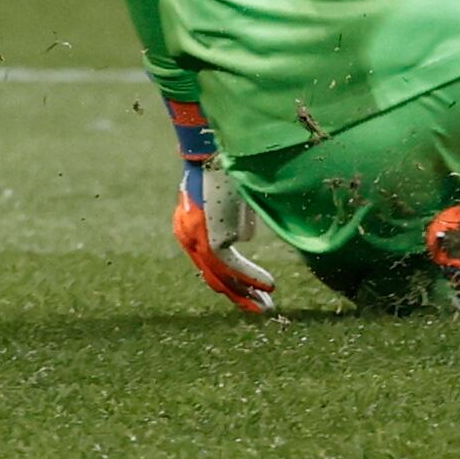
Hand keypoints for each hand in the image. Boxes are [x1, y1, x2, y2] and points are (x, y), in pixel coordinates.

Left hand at [167, 100, 274, 312]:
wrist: (214, 148)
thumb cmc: (225, 163)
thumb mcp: (232, 195)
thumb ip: (237, 216)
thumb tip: (247, 237)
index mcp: (190, 227)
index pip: (212, 264)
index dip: (234, 281)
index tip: (254, 292)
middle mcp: (189, 237)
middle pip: (215, 277)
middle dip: (241, 297)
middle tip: (262, 311)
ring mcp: (197, 239)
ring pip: (222, 277)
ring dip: (248, 293)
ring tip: (267, 307)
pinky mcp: (209, 237)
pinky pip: (231, 266)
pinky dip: (252, 277)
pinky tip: (270, 286)